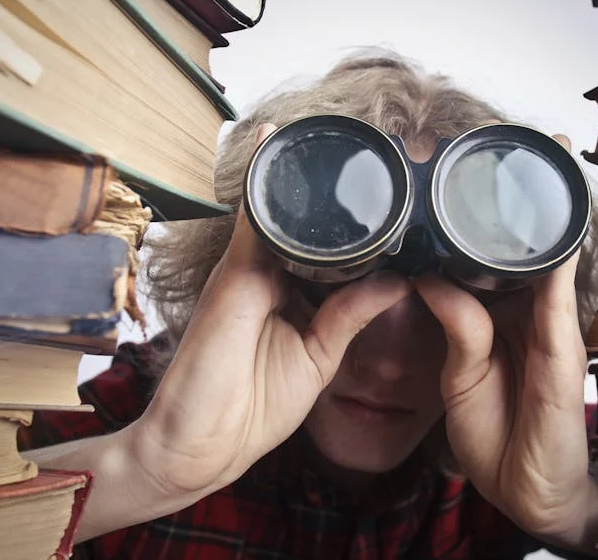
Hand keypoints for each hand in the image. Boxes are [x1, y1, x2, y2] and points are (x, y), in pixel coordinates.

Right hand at [128, 124, 411, 500]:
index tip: (395, 197)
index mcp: (290, 294)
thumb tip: (398, 280)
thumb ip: (350, 315)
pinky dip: (264, 182)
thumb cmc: (251, 409)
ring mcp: (248, 268)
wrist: (199, 444)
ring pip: (279, 209)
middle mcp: (267, 273)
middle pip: (305, 221)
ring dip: (305, 176)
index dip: (356, 224)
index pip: (327, 247)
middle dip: (335, 191)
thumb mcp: (317, 358)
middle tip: (381, 155)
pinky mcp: (234, 272)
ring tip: (345, 135)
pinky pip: (252, 216)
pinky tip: (279, 143)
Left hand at [414, 135, 597, 551]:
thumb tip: (428, 277)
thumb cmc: (497, 433)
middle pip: (526, 244)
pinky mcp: (563, 350)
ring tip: (547, 156)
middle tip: (516, 140)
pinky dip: (559, 260)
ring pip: (550, 257)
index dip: (480, 214)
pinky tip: (555, 225)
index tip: (466, 167)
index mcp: (501, 314)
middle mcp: (529, 311)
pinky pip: (559, 298)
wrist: (527, 489)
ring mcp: (550, 327)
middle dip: (523, 195)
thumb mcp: (461, 373)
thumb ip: (455, 323)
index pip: (490, 253)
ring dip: (548, 210)